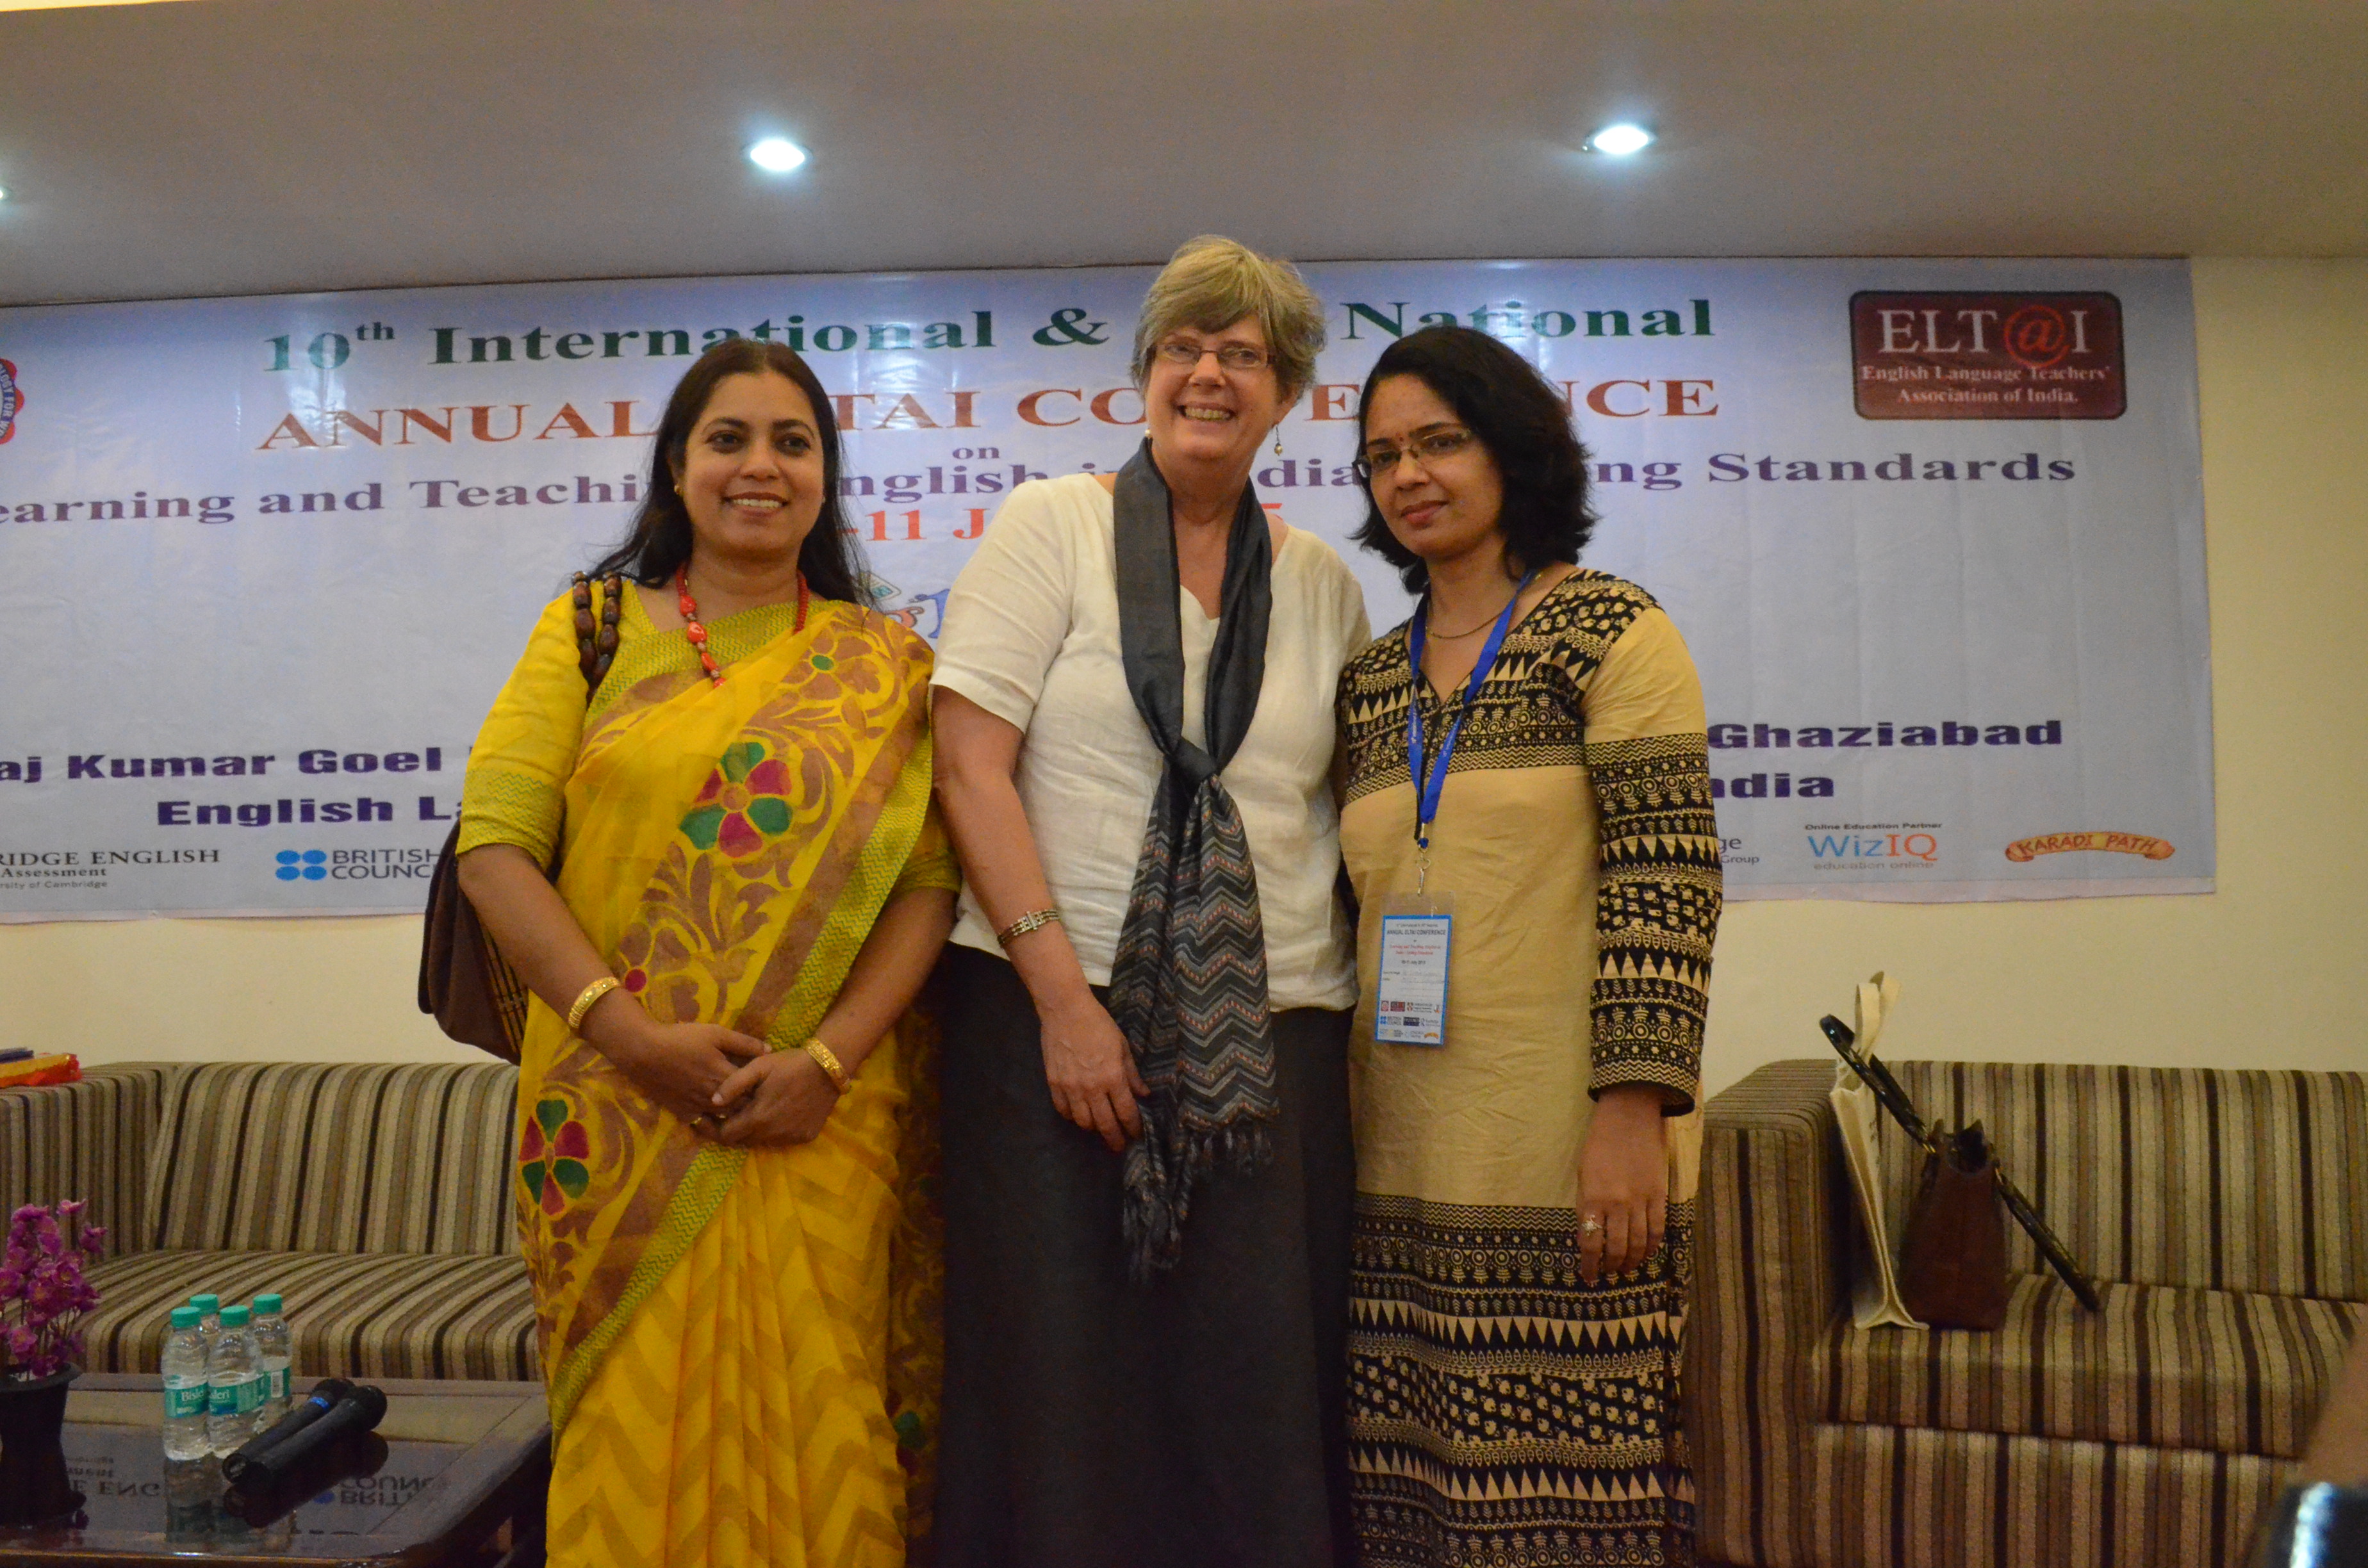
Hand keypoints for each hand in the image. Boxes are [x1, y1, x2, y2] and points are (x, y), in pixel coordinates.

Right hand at [595, 1012, 765, 1129]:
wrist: (643, 1052)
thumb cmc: (681, 1039)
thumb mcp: (715, 1033)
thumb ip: (744, 1043)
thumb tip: (770, 1051)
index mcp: (725, 1077)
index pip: (754, 1092)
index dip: (764, 1090)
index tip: (769, 1085)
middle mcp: (715, 1098)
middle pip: (742, 1109)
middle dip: (753, 1105)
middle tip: (760, 1098)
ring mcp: (698, 1108)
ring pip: (725, 1119)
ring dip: (736, 1115)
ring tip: (742, 1107)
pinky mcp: (683, 1113)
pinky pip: (704, 1124)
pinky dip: (714, 1122)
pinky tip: (719, 1115)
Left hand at [709, 1049, 841, 1146]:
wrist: (828, 1068)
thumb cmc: (790, 1063)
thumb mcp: (759, 1066)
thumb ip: (733, 1084)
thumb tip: (713, 1101)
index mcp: (758, 1118)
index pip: (725, 1136)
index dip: (711, 1129)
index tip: (705, 1118)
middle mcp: (772, 1134)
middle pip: (741, 1141)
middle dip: (730, 1130)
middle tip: (726, 1114)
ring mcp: (790, 1137)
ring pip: (761, 1141)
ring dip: (752, 1130)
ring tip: (751, 1111)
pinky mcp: (805, 1136)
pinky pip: (781, 1139)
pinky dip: (773, 1130)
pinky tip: (775, 1113)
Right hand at [1039, 993, 1146, 1151]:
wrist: (1065, 1011)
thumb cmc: (1098, 1024)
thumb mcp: (1122, 1046)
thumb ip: (1132, 1074)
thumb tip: (1144, 1094)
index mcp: (1112, 1077)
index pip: (1126, 1112)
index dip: (1133, 1128)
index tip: (1136, 1135)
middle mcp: (1092, 1087)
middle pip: (1105, 1124)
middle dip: (1115, 1138)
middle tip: (1120, 1146)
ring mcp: (1070, 1087)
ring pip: (1083, 1122)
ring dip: (1094, 1128)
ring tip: (1100, 1127)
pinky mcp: (1053, 1084)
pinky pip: (1063, 1110)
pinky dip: (1073, 1117)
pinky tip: (1079, 1114)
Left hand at [1576, 1085, 1671, 1283]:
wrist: (1629, 1117)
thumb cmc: (1599, 1143)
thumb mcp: (1583, 1174)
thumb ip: (1587, 1204)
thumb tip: (1591, 1233)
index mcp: (1591, 1198)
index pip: (1590, 1243)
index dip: (1589, 1265)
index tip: (1587, 1277)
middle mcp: (1616, 1204)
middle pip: (1615, 1248)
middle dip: (1610, 1267)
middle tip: (1607, 1274)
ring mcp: (1640, 1201)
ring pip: (1637, 1244)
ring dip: (1630, 1262)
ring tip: (1625, 1269)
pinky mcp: (1659, 1195)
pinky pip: (1657, 1230)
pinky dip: (1651, 1247)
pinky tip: (1645, 1255)